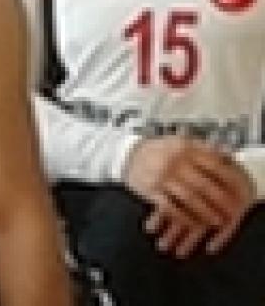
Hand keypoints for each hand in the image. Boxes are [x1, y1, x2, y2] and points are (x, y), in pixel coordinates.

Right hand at [123, 136, 254, 256]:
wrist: (126, 155)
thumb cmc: (158, 150)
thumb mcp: (179, 141)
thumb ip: (202, 146)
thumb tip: (227, 152)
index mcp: (183, 146)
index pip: (211, 163)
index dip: (227, 179)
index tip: (238, 190)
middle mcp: (173, 160)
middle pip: (202, 184)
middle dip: (219, 201)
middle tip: (232, 212)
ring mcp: (161, 176)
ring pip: (188, 198)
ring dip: (205, 212)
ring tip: (217, 222)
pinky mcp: (150, 191)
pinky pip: (171, 208)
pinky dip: (184, 218)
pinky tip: (194, 224)